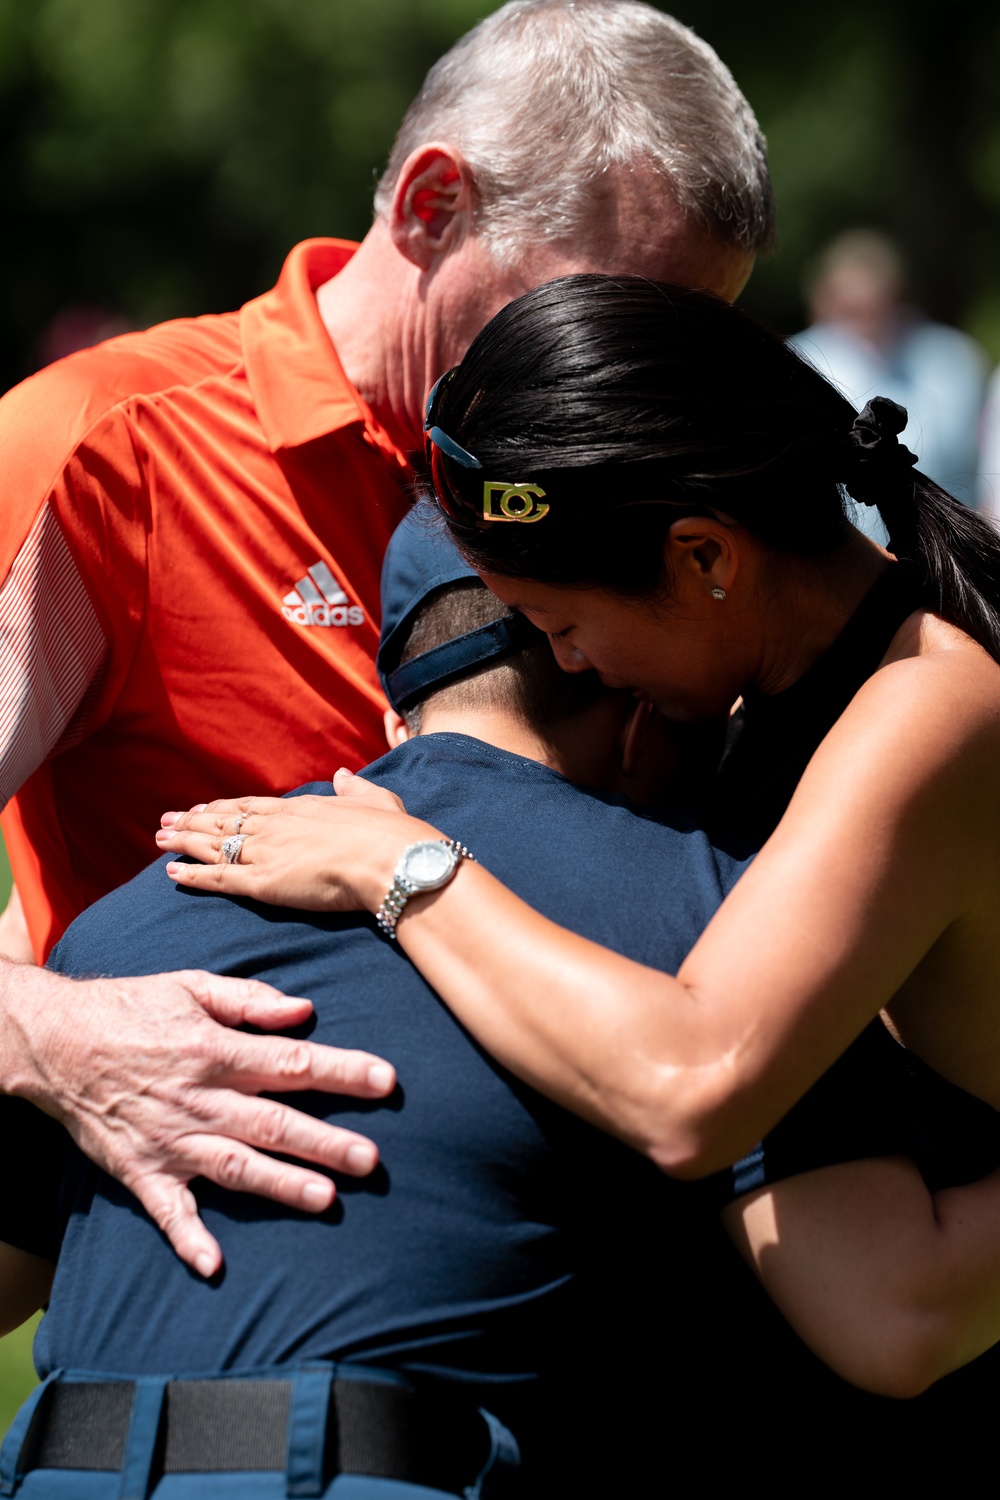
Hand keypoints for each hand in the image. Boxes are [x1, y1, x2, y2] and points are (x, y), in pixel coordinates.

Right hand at [1, 961, 395, 1276]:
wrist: (54, 1041)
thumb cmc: (131, 1008)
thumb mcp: (190, 985)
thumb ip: (250, 999)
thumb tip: (304, 1011)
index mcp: (216, 1050)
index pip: (291, 1063)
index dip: (342, 1071)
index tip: (387, 1080)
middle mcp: (199, 1099)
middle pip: (273, 1123)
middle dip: (325, 1142)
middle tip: (372, 1160)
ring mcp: (170, 1140)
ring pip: (235, 1167)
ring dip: (281, 1185)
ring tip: (326, 1199)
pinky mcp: (141, 1171)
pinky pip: (167, 1210)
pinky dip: (188, 1238)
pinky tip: (214, 1264)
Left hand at [156, 771, 434, 911]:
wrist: (389, 858)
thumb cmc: (390, 833)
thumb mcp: (375, 800)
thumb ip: (354, 789)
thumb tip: (343, 775)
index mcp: (300, 808)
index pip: (250, 806)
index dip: (223, 806)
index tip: (202, 806)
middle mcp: (276, 826)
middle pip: (223, 820)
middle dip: (192, 820)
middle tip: (166, 819)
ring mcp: (266, 852)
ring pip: (213, 845)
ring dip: (183, 842)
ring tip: (159, 840)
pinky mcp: (263, 882)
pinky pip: (218, 878)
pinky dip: (191, 875)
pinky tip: (170, 872)